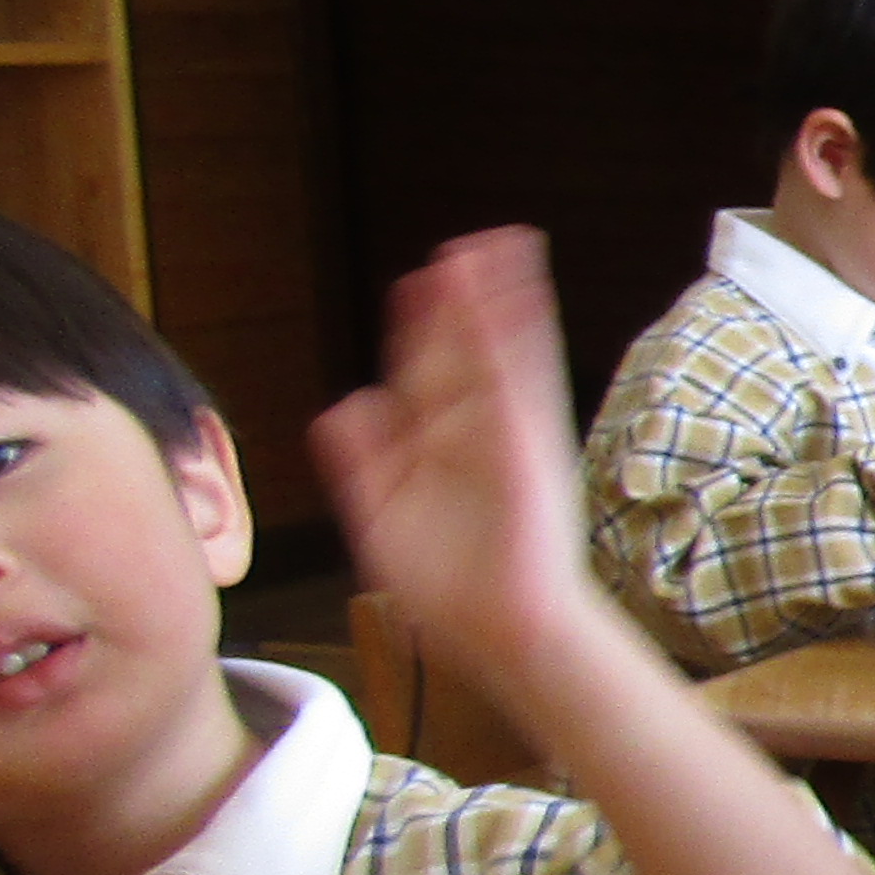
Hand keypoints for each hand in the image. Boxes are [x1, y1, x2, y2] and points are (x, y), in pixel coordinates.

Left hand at [308, 230, 601, 682]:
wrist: (499, 628)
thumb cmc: (449, 591)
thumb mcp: (378, 517)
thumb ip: (359, 460)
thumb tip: (349, 403)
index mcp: (431, 451)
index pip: (422, 376)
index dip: (416, 331)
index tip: (415, 289)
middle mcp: (468, 432)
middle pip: (457, 352)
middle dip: (453, 304)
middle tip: (455, 254)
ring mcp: (501, 430)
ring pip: (494, 347)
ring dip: (496, 296)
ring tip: (497, 246)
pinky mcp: (525, 434)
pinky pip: (517, 368)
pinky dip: (514, 324)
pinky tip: (510, 282)